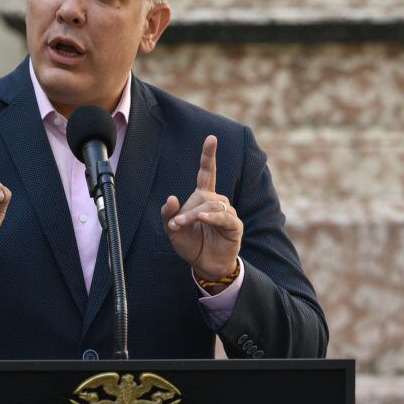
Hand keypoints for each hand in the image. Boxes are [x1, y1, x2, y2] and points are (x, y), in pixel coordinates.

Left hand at [161, 135, 241, 286]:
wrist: (205, 265)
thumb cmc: (190, 244)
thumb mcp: (172, 230)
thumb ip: (169, 214)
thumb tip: (171, 198)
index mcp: (203, 197)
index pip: (207, 172)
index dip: (209, 156)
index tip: (211, 138)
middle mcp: (217, 201)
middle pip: (203, 196)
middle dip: (187, 209)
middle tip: (175, 224)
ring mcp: (228, 212)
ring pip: (211, 205)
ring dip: (194, 214)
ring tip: (181, 225)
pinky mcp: (234, 225)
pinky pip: (224, 217)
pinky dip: (212, 217)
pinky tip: (203, 218)